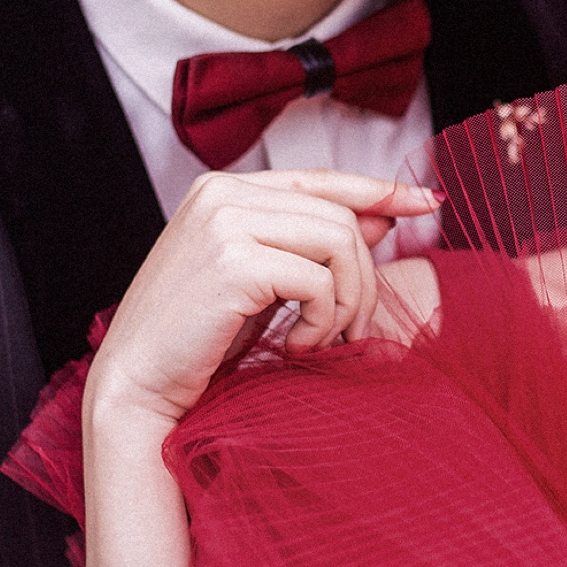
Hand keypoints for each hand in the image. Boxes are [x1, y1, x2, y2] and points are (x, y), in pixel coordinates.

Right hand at [85, 168, 439, 428]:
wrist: (139, 388)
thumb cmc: (197, 343)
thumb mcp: (266, 287)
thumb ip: (313, 249)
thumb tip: (383, 221)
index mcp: (225, 190)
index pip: (323, 179)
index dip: (381, 189)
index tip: (428, 201)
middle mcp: (223, 194)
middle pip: (341, 216)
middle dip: (363, 279)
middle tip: (350, 332)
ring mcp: (225, 222)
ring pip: (340, 242)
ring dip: (348, 302)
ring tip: (322, 340)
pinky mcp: (233, 261)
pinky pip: (319, 282)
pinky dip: (322, 323)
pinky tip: (295, 348)